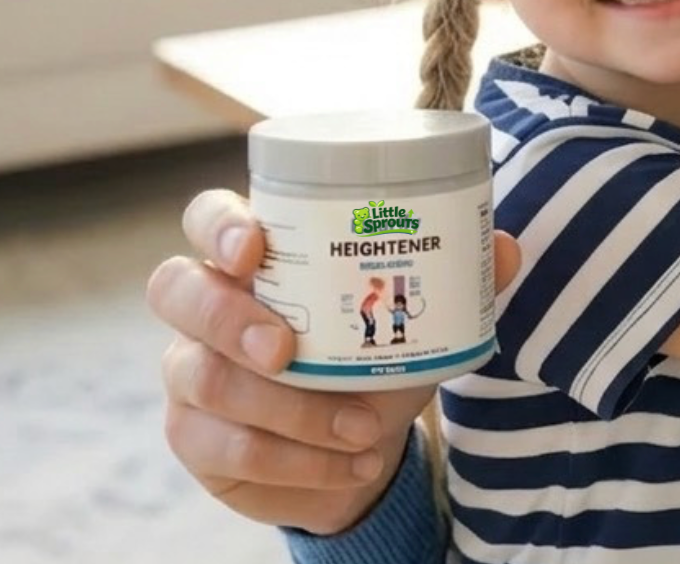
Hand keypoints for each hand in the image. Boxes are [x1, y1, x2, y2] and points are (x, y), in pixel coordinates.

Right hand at [149, 188, 521, 535]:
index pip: (206, 217)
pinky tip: (351, 461)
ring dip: (287, 408)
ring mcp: (190, 370)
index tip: (256, 246)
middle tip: (287, 349)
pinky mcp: (192, 437)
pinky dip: (294, 460)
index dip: (219, 226)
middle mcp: (207, 303)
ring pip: (205, 379)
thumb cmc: (373, 354)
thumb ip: (456, 277)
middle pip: (175, 289)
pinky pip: (223, 447)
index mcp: (254, 253)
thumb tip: (504, 247)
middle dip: (228, 318)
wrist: (358, 446)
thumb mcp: (412, 315)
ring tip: (359, 424)